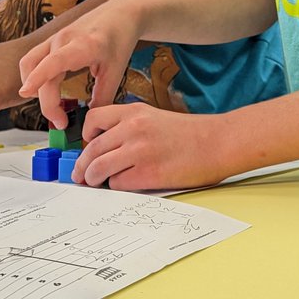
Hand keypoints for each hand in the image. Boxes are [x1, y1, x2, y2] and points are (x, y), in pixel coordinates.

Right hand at [18, 0, 141, 126]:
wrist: (119, 14)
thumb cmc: (120, 40)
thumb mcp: (116, 72)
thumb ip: (102, 98)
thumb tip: (88, 122)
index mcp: (83, 45)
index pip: (53, 61)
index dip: (38, 77)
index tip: (26, 94)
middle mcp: (64, 39)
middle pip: (41, 72)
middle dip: (47, 103)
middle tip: (61, 123)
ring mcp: (54, 37)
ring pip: (28, 63)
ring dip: (33, 86)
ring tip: (51, 106)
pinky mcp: (50, 40)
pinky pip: (32, 59)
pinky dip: (34, 76)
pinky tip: (48, 89)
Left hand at [72, 102, 226, 191]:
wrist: (218, 142)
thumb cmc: (190, 134)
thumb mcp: (154, 118)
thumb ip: (129, 127)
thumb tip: (104, 148)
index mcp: (133, 112)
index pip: (93, 120)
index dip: (86, 136)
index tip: (87, 146)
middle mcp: (132, 128)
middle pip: (91, 149)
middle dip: (82, 166)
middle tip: (81, 175)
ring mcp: (139, 151)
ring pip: (97, 168)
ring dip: (94, 178)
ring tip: (97, 182)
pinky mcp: (147, 173)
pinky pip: (117, 184)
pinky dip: (117, 187)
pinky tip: (127, 184)